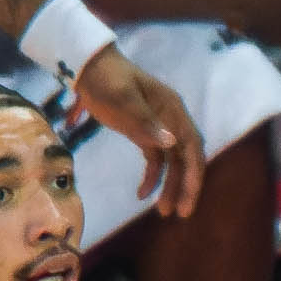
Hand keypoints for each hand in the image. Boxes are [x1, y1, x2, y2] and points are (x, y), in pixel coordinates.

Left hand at [66, 42, 205, 220]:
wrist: (87, 67)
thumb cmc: (106, 79)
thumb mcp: (122, 99)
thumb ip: (145, 121)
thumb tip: (170, 143)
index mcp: (173, 110)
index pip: (191, 147)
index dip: (193, 173)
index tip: (188, 197)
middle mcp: (172, 121)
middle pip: (186, 158)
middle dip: (185, 186)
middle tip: (180, 213)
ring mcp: (159, 128)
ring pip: (172, 162)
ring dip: (169, 186)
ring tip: (163, 211)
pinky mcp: (144, 133)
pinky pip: (155, 161)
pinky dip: (151, 178)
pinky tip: (141, 194)